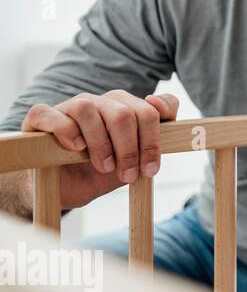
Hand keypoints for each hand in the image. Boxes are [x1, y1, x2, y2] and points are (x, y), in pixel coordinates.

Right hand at [20, 91, 179, 209]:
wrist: (63, 187)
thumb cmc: (100, 171)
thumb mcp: (133, 163)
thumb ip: (153, 140)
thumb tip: (160, 109)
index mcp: (127, 109)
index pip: (154, 107)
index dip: (156, 136)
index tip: (152, 166)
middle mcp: (101, 103)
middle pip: (124, 112)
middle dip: (130, 149)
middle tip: (128, 175)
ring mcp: (69, 107)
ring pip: (88, 108)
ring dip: (100, 143)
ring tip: (103, 166)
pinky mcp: (40, 118)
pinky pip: (51, 113)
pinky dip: (65, 131)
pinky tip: (74, 148)